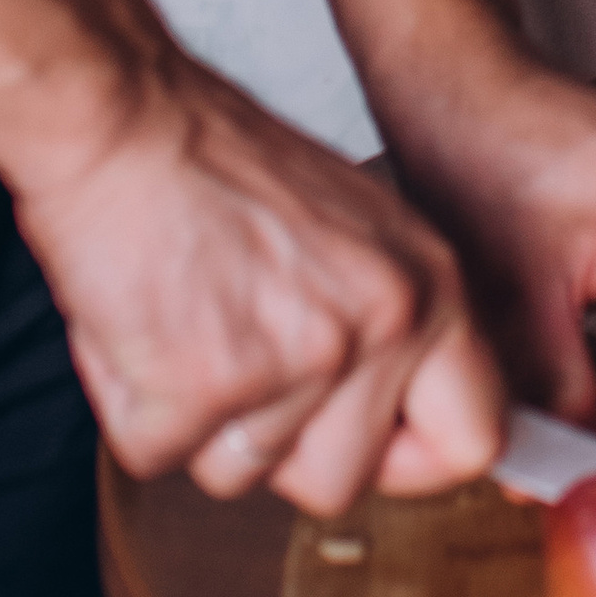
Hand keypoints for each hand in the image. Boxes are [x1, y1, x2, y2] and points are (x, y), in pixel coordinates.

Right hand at [14, 55, 502, 516]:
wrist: (122, 113)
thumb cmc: (217, 165)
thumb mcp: (353, 230)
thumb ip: (387, 322)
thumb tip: (406, 426)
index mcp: (428, 282)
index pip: (473, 435)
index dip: (411, 464)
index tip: (370, 456)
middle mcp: (382, 320)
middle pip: (340, 482)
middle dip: (277, 448)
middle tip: (238, 354)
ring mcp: (300, 357)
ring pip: (240, 476)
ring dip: (198, 420)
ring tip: (187, 316)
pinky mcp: (207, 384)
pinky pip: (159, 455)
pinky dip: (134, 405)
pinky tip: (140, 321)